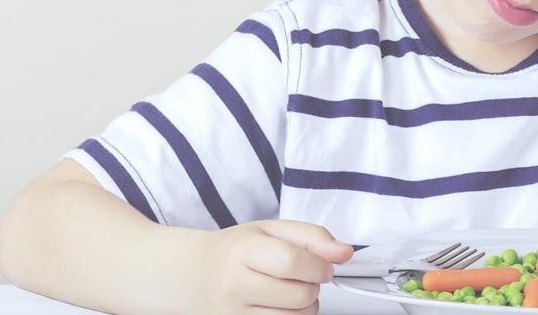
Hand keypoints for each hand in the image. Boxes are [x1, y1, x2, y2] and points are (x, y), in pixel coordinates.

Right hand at [182, 220, 353, 314]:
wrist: (193, 275)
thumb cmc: (234, 251)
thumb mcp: (270, 230)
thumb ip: (312, 236)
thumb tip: (345, 252)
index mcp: (242, 251)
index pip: (294, 262)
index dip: (320, 266)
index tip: (324, 266)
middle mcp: (233, 286)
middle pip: (300, 296)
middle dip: (313, 286)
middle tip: (302, 277)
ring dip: (305, 307)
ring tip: (290, 292)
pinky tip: (280, 307)